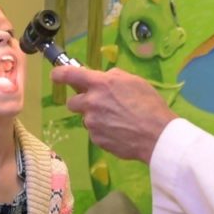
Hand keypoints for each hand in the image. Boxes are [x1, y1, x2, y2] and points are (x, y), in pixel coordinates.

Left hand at [51, 66, 176, 163]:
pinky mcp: (96, 140)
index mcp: (100, 84)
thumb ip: (113, 77)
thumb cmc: (149, 104)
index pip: (68, 75)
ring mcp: (92, 123)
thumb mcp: (134, 81)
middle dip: (82, 102)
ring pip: (85, 118)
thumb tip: (103, 77)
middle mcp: (91, 103)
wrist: (157, 135)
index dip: (59, 74)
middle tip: (99, 104)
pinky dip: (103, 131)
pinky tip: (120, 132)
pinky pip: (94, 133)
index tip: (56, 75)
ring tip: (116, 120)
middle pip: (72, 102)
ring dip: (95, 118)